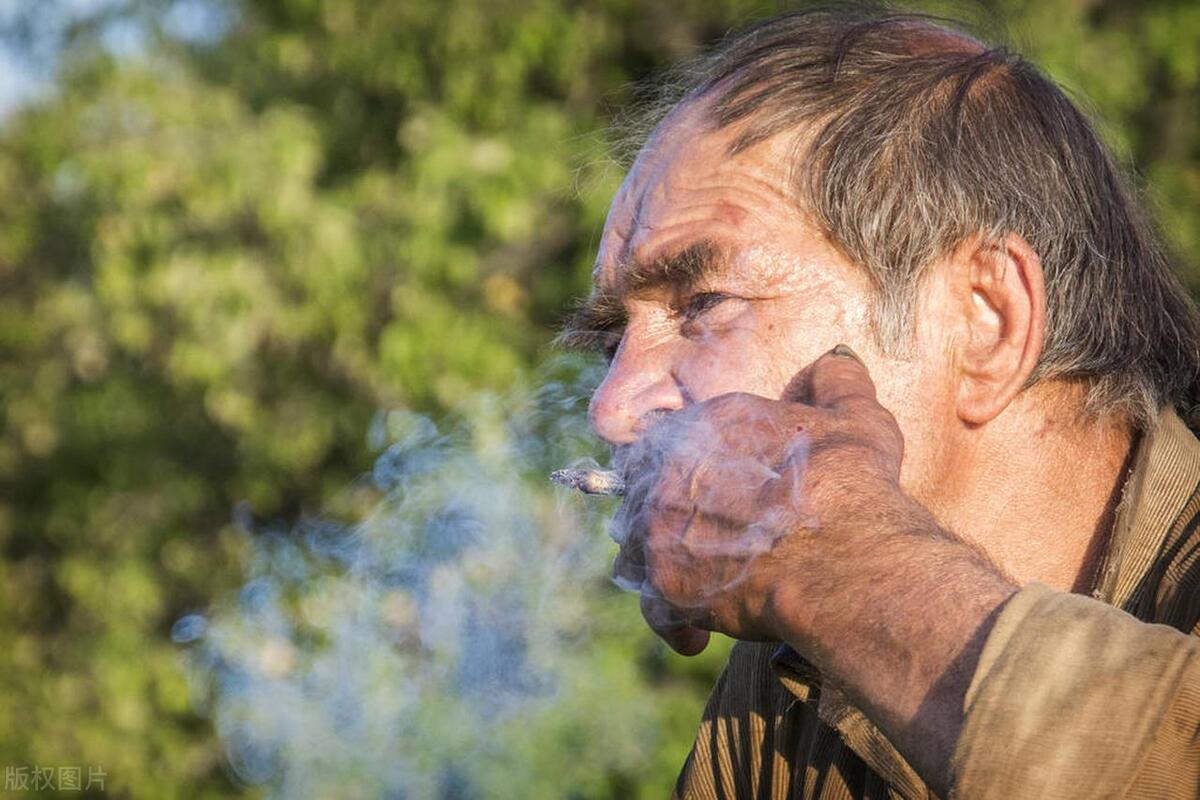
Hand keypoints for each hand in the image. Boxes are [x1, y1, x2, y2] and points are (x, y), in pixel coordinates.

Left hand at [610, 344, 905, 654]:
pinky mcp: (667, 587)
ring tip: (697, 581)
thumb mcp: (857, 419)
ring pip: (637, 547)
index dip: (688, 466)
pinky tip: (699, 635)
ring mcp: (662, 530)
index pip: (672, 438)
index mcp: (709, 424)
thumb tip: (834, 361)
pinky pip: (653, 608)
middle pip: (645, 490)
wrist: (848, 558)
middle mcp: (670, 471)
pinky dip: (674, 623)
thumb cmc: (854, 486)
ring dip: (662, 565)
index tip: (712, 488)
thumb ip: (837, 383)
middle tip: (704, 538)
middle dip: (668, 513)